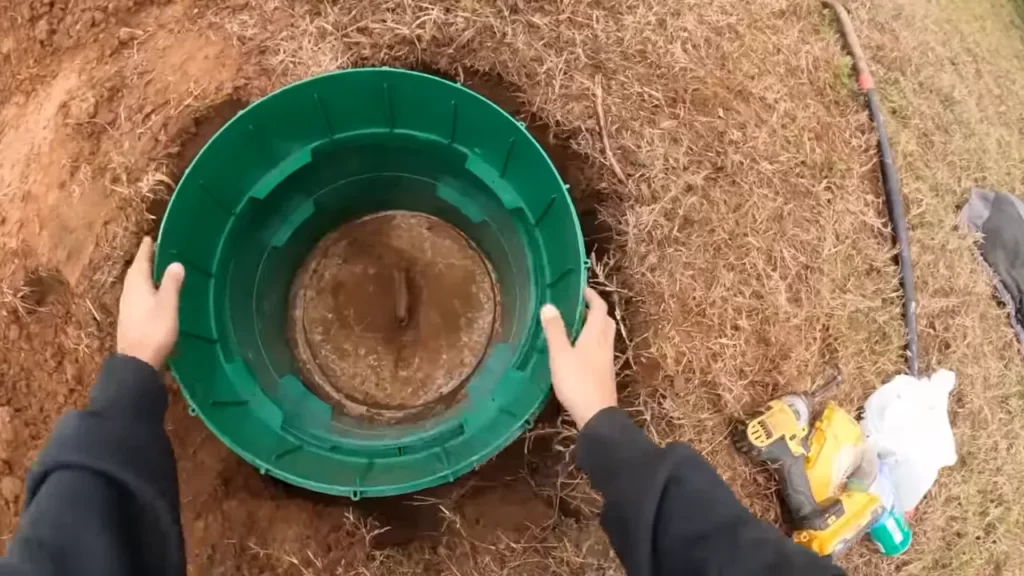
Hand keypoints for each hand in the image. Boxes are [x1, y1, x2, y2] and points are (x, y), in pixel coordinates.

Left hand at [117, 237, 184, 369]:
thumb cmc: (154, 331)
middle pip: (136, 272)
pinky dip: (145, 288)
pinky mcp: (131, 319)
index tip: (150, 237)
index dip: (146, 249)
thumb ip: (172, 284)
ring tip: (156, 269)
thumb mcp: (168, 305)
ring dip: (144, 274)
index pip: (141, 262)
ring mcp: (128, 307)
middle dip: (144, 260)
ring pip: (135, 284)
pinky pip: (137, 295)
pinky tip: (153, 294)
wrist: (137, 363)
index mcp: (137, 286)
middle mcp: (129, 293)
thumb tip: (176, 263)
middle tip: (155, 250)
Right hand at [540, 287, 617, 428]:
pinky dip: (592, 341)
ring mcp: (607, 359)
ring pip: (604, 335)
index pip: (599, 308)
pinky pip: (601, 349)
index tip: (581, 289)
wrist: (596, 414)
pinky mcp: (605, 373)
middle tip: (578, 307)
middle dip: (594, 310)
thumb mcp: (560, 354)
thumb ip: (554, 330)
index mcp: (596, 335)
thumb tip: (549, 305)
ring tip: (576, 327)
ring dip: (594, 326)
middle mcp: (605, 344)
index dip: (592, 296)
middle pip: (605, 321)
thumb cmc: (577, 381)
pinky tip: (579, 351)